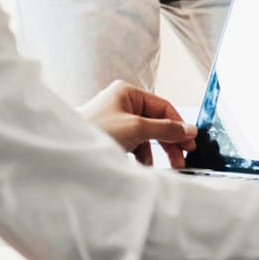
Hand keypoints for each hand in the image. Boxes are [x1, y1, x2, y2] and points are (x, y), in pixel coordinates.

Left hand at [79, 80, 196, 167]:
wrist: (67, 153)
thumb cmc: (95, 132)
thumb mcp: (136, 128)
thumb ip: (165, 129)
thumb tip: (189, 130)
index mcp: (128, 93)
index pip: (163, 107)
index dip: (179, 125)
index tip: (191, 143)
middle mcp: (122, 104)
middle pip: (156, 122)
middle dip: (169, 141)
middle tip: (182, 159)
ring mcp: (116, 121)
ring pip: (146, 135)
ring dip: (155, 151)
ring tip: (162, 166)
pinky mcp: (111, 137)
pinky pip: (134, 144)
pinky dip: (141, 155)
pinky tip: (143, 165)